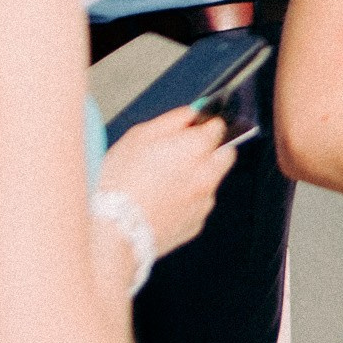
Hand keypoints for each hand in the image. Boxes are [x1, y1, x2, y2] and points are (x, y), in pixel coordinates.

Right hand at [98, 108, 236, 265]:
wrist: (116, 229)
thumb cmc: (122, 181)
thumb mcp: (139, 135)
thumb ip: (173, 120)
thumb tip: (191, 113)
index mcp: (196, 148)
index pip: (219, 127)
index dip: (205, 124)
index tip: (194, 126)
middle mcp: (207, 175)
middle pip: (226, 154)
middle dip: (211, 149)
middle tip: (185, 151)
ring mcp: (203, 203)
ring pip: (211, 181)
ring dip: (198, 177)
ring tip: (164, 182)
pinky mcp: (196, 224)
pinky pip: (198, 205)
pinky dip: (187, 201)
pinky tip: (162, 201)